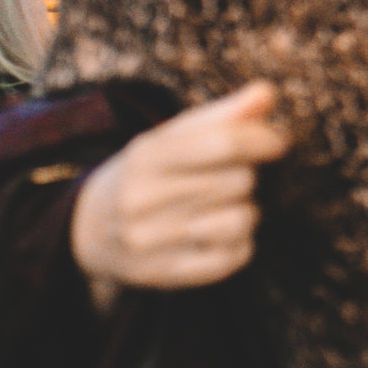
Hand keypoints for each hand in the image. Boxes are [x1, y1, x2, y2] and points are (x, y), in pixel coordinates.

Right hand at [71, 82, 291, 309]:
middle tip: (229, 178)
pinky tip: (219, 236)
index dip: (263, 139)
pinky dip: (239, 245)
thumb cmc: (150, 172)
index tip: (276, 142)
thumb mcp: (175, 136)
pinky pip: (233, 258)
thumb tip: (268, 92)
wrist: (90, 227)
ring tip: (226, 207)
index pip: (224, 142)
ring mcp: (149, 241)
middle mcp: (141, 199)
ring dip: (247, 212)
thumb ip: (224, 115)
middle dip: (247, 176)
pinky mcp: (163, 275)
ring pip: (240, 221)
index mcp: (147, 155)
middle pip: (239, 181)